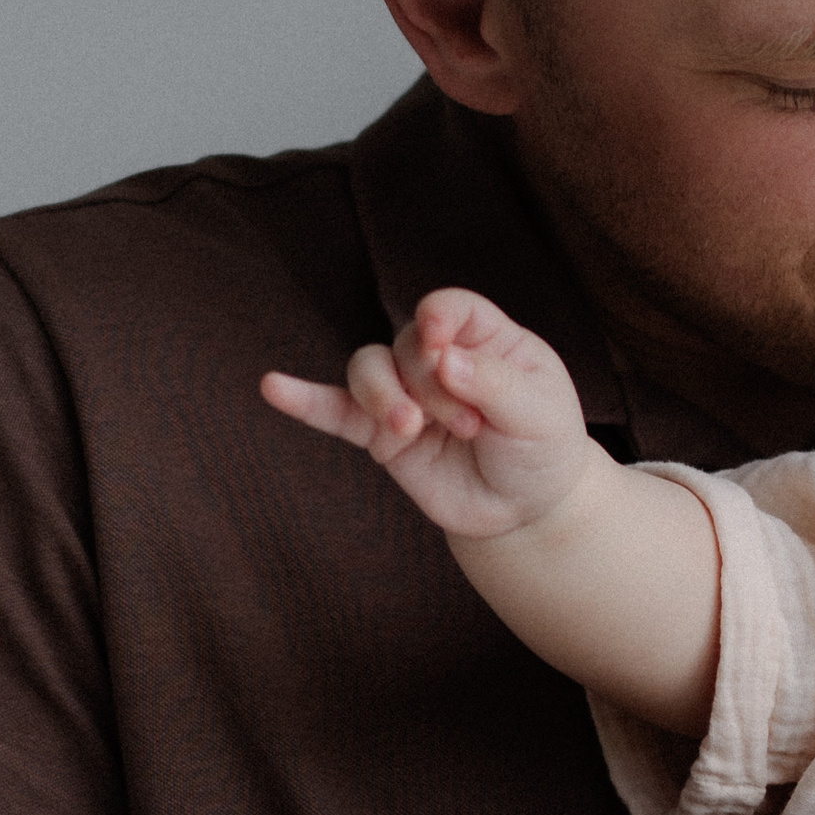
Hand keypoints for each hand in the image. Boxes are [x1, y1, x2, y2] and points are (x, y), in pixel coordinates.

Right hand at [263, 284, 592, 540]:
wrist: (527, 508)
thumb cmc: (542, 447)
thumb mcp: (539, 412)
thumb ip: (494, 382)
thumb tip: (442, 357)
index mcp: (481, 337)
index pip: (447, 306)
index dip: (436, 318)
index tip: (439, 342)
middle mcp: (435, 356)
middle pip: (405, 345)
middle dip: (431, 385)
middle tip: (469, 426)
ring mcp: (405, 394)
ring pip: (367, 369)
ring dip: (383, 396)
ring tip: (409, 428)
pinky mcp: (380, 435)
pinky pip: (334, 411)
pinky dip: (304, 400)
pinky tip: (273, 388)